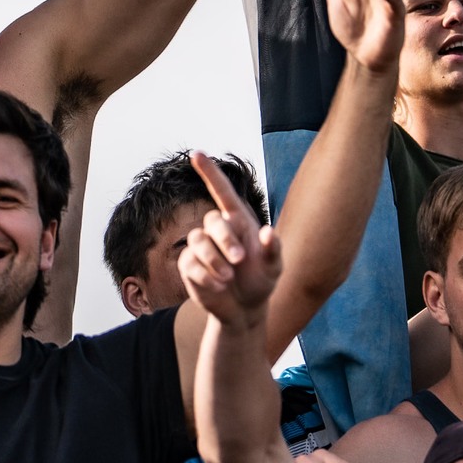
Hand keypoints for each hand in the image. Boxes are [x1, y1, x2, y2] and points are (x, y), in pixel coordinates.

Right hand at [180, 151, 281, 324]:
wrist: (244, 309)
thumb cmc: (261, 281)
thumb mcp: (274, 268)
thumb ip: (273, 249)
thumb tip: (268, 231)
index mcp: (238, 221)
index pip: (221, 190)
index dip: (209, 172)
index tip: (196, 154)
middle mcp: (217, 229)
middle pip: (213, 220)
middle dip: (226, 240)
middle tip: (239, 261)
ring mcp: (200, 246)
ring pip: (198, 241)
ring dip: (215, 260)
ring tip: (228, 278)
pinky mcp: (189, 265)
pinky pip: (190, 263)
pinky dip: (205, 276)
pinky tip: (218, 286)